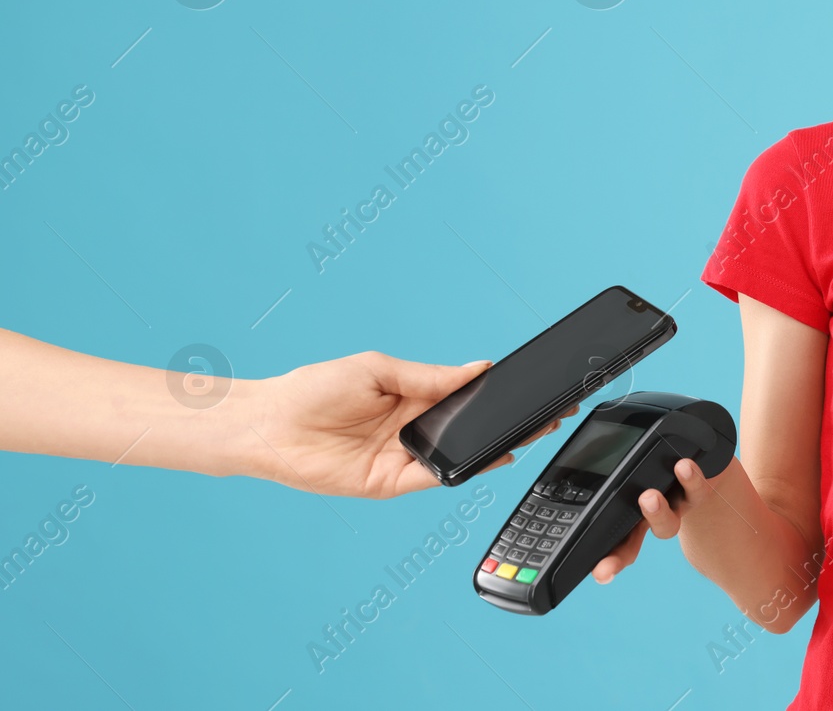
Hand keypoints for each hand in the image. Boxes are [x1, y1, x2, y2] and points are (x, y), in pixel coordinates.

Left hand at [246, 350, 576, 498]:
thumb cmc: (313, 388)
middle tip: (545, 414)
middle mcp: (412, 428)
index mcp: (412, 395)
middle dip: (506, 423)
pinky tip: (487, 457)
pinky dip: (462, 470)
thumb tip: (477, 369)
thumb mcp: (379, 369)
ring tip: (527, 433)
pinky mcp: (390, 482)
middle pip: (470, 428)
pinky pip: (435, 478)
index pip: (465, 397)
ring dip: (492, 447)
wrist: (268, 424)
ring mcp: (404, 457)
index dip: (496, 394)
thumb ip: (430, 376)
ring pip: (459, 455)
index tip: (529, 386)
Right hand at [591, 456, 714, 583]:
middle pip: (631, 543)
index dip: (606, 562)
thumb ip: (608, 486)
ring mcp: (674, 506)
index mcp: (630, 517)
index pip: (613, 544)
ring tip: (648, 497)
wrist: (705, 464)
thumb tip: (558, 477)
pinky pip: (695, 487)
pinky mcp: (696, 489)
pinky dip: (691, 478)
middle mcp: (652, 516)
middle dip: (621, 555)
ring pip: (667, 520)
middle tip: (607, 560)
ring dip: (657, 512)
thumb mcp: (633, 478)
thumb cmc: (663, 472)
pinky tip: (684, 467)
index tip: (599, 575)